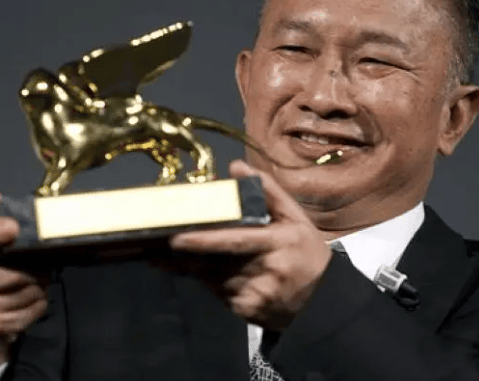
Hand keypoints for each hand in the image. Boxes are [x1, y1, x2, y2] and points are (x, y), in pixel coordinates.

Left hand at [169, 160, 331, 329]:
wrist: (323, 300)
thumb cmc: (306, 251)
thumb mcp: (295, 217)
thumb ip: (268, 190)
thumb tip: (237, 167)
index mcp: (279, 242)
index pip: (236, 241)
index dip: (204, 241)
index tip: (176, 238)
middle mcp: (267, 271)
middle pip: (215, 263)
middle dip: (183, 256)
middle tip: (155, 248)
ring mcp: (256, 295)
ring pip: (212, 278)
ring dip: (193, 266)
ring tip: (170, 255)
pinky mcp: (247, 312)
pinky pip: (218, 293)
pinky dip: (208, 281)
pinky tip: (203, 271)